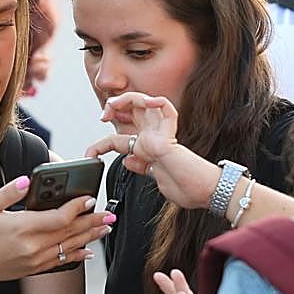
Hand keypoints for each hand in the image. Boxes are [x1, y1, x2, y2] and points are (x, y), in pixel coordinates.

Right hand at [0, 176, 114, 289]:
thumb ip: (7, 193)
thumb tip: (25, 181)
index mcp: (22, 228)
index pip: (59, 218)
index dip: (77, 208)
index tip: (89, 199)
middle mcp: (32, 246)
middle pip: (70, 233)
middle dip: (92, 222)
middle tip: (110, 215)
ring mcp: (35, 259)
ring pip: (69, 247)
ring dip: (90, 237)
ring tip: (105, 229)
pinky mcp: (34, 268)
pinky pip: (61, 262)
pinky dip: (77, 255)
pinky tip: (88, 250)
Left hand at [86, 93, 219, 210]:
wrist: (203, 194)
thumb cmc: (186, 188)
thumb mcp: (155, 178)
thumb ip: (142, 167)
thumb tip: (127, 160)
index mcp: (148, 149)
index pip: (122, 139)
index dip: (103, 144)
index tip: (90, 154)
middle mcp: (154, 138)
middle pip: (131, 113)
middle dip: (113, 109)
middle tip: (103, 116)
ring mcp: (162, 134)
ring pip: (145, 103)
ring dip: (126, 100)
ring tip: (113, 105)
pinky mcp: (170, 136)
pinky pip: (167, 107)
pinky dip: (156, 101)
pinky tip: (148, 103)